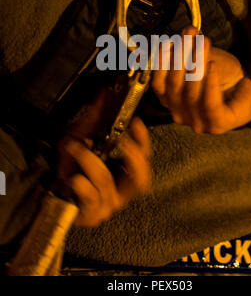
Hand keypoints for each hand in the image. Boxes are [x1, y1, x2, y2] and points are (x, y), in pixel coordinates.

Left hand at [57, 90, 150, 226]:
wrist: (49, 189)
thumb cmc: (71, 165)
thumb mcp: (81, 136)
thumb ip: (95, 116)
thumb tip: (104, 92)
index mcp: (125, 172)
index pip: (145, 158)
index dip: (143, 141)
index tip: (135, 122)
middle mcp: (121, 190)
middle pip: (141, 179)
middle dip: (132, 157)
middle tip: (121, 141)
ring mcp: (107, 205)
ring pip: (106, 181)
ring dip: (89, 160)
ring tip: (75, 147)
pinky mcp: (91, 214)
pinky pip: (90, 196)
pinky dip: (81, 182)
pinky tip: (72, 177)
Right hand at [152, 26, 250, 134]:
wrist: (250, 89)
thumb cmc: (221, 76)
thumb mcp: (199, 60)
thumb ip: (188, 51)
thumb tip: (186, 32)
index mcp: (171, 101)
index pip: (157, 83)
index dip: (160, 62)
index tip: (169, 41)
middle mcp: (180, 114)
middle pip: (174, 85)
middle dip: (180, 56)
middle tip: (189, 34)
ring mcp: (198, 122)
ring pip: (191, 93)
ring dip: (197, 64)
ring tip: (204, 42)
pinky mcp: (217, 124)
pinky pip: (210, 104)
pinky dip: (210, 83)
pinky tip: (213, 65)